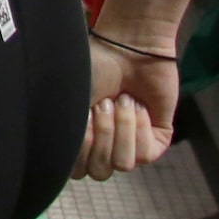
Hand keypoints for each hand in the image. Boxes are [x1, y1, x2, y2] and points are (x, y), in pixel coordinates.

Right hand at [77, 32, 177, 180]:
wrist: (127, 48)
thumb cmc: (93, 68)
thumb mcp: (68, 104)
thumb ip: (63, 138)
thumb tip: (66, 166)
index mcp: (80, 140)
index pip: (76, 171)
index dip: (79, 145)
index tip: (82, 112)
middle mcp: (104, 147)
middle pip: (99, 171)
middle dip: (102, 133)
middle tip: (104, 101)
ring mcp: (130, 145)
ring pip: (123, 164)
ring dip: (122, 127)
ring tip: (122, 100)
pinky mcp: (155, 140)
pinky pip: (146, 154)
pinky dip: (140, 126)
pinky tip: (139, 105)